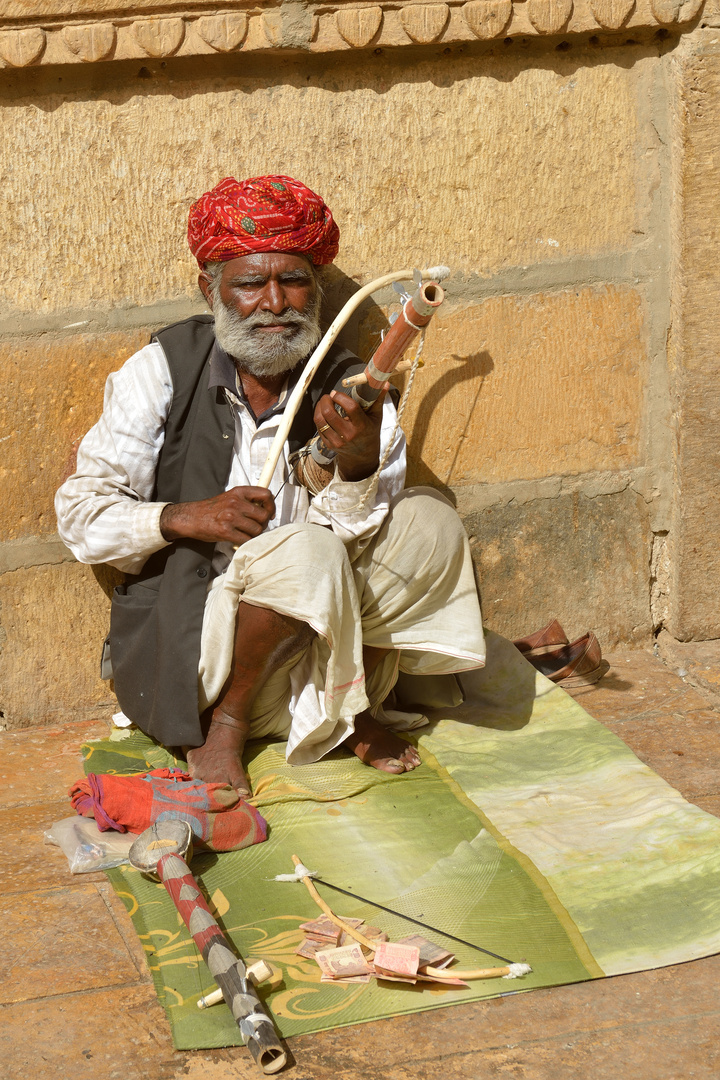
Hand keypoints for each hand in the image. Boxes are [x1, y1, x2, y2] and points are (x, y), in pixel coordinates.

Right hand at [160, 487, 274, 544]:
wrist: (191, 517)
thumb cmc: (211, 509)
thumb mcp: (230, 497)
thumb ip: (247, 500)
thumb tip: (266, 509)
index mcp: (238, 492)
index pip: (266, 494)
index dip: (272, 506)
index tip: (270, 513)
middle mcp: (236, 502)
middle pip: (264, 515)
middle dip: (263, 524)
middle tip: (256, 527)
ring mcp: (231, 517)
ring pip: (257, 530)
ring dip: (254, 534)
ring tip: (246, 533)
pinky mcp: (226, 531)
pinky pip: (246, 540)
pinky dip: (246, 542)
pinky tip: (240, 539)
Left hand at [313, 389, 385, 482]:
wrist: (362, 456)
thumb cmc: (370, 433)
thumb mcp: (376, 417)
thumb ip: (378, 400)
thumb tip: (385, 383)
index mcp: (362, 426)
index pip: (350, 407)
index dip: (340, 397)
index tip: (336, 392)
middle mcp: (349, 434)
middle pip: (329, 413)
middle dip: (326, 400)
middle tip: (329, 396)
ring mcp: (337, 441)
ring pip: (320, 420)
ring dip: (319, 408)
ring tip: (324, 403)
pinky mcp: (329, 444)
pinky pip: (319, 428)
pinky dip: (319, 417)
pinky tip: (323, 413)